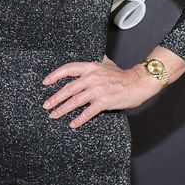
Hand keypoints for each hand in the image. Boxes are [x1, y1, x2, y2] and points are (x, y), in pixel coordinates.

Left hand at [41, 56, 159, 128]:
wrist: (139, 83)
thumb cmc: (122, 75)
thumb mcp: (106, 63)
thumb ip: (94, 63)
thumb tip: (87, 60)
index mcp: (90, 67)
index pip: (68, 69)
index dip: (54, 75)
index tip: (45, 83)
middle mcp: (92, 78)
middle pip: (68, 88)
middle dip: (55, 98)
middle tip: (46, 105)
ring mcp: (98, 90)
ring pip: (75, 101)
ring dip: (62, 109)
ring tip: (54, 115)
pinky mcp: (105, 101)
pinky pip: (88, 112)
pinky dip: (79, 119)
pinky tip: (73, 124)